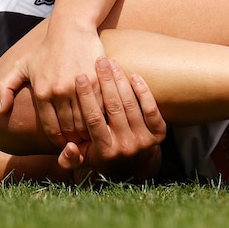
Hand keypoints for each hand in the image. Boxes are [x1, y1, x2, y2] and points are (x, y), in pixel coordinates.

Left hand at [0, 27, 104, 146]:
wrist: (71, 29)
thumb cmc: (45, 50)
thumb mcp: (21, 66)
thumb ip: (5, 87)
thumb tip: (1, 110)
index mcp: (41, 92)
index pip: (51, 129)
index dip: (58, 141)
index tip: (64, 145)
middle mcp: (58, 91)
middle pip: (69, 128)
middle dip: (74, 140)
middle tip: (80, 144)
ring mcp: (78, 87)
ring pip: (85, 121)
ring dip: (88, 132)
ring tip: (91, 136)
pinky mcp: (96, 81)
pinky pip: (99, 108)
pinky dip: (100, 118)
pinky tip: (101, 121)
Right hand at [58, 57, 165, 181]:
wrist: (132, 166)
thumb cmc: (101, 156)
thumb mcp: (82, 160)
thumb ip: (69, 158)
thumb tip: (69, 145)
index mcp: (105, 151)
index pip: (93, 118)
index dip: (86, 96)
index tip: (80, 76)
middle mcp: (125, 147)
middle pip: (113, 107)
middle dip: (105, 81)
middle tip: (99, 61)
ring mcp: (144, 141)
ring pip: (130, 104)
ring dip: (121, 80)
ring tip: (112, 63)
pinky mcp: (159, 133)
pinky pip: (151, 109)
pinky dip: (143, 91)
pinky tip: (134, 76)